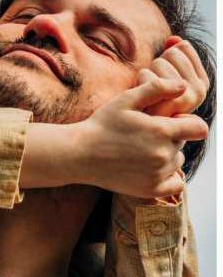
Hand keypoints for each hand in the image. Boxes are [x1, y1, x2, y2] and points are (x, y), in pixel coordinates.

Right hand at [69, 70, 207, 197]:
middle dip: (169, 138)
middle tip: (142, 136)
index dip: (188, 123)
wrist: (78, 154)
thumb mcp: (125, 100)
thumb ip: (156, 89)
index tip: (172, 122)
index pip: (199, 128)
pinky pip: (176, 184)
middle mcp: (164, 154)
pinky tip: (150, 169)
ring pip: (177, 162)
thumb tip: (183, 86)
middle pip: (183, 144)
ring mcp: (158, 174)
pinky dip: (169, 177)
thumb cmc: (100, 125)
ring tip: (139, 151)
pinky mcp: (151, 189)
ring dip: (166, 156)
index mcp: (162, 131)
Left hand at [144, 37, 208, 117]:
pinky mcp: (166, 106)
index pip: (184, 48)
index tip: (163, 73)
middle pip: (173, 54)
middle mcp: (198, 93)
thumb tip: (173, 38)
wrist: (133, 127)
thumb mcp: (163, 74)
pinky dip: (139, 82)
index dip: (167, 56)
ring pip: (159, 63)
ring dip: (147, 74)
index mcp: (201, 84)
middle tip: (154, 87)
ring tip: (149, 95)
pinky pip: (148, 77)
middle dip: (157, 64)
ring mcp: (184, 100)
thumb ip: (172, 54)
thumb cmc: (148, 99)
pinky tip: (142, 99)